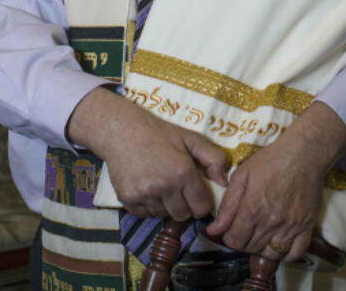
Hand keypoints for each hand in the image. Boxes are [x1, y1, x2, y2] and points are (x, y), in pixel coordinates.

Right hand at [66, 87, 227, 219]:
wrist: (121, 131)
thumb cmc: (159, 133)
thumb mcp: (191, 138)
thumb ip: (214, 158)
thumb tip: (224, 182)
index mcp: (183, 173)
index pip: (201, 208)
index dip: (201, 202)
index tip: (196, 194)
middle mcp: (164, 187)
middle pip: (182, 215)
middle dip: (184, 206)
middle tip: (177, 188)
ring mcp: (144, 195)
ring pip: (163, 215)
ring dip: (165, 206)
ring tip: (160, 185)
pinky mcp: (128, 200)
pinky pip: (145, 214)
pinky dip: (148, 206)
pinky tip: (146, 187)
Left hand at [205, 102, 345, 261]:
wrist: (304, 153)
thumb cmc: (270, 161)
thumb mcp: (242, 176)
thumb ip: (228, 205)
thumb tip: (214, 229)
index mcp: (252, 210)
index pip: (234, 241)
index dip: (229, 237)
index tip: (231, 229)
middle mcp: (271, 223)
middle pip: (251, 248)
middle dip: (243, 242)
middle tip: (245, 229)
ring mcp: (291, 227)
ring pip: (271, 254)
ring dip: (262, 249)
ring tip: (260, 236)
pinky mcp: (307, 226)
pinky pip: (295, 253)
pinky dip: (285, 254)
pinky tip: (279, 242)